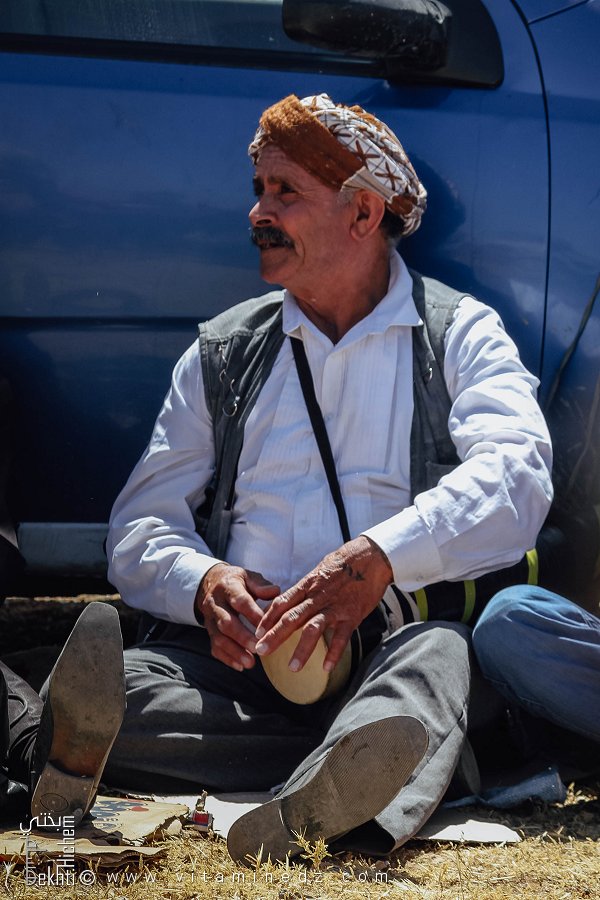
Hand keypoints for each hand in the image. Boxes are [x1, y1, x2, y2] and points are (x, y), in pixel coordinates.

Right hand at [196, 563, 279, 670]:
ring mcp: (210, 619)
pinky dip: (226, 658)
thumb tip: (275, 592)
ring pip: (218, 637)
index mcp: (228, 587)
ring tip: (250, 663)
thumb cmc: (236, 581)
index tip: (266, 627)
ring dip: (234, 651)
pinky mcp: (209, 631)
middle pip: (226, 622)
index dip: (252, 614)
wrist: (210, 583)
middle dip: (242, 637)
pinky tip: (240, 666)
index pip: (239, 601)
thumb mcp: (247, 576)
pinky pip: (214, 646)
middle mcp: (216, 604)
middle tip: (258, 648)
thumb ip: (261, 585)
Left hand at [254, 536, 392, 672]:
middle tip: (260, 651)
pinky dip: (334, 653)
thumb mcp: (318, 572)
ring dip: (302, 649)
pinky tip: (326, 668)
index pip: (282, 602)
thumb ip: (304, 589)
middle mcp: (317, 596)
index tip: (257, 632)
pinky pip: (341, 637)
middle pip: (292, 618)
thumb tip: (287, 602)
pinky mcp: (352, 614)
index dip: (268, 618)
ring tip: (292, 668)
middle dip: (275, 636)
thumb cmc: (343, 564)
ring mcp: (334, 606)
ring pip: (313, 629)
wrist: (370, 557)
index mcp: (307, 585)